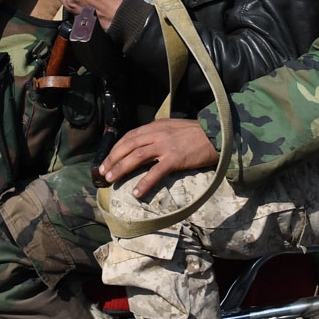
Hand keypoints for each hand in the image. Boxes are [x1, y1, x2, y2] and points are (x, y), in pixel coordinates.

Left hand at [99, 119, 218, 198]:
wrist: (215, 134)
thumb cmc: (195, 133)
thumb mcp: (172, 127)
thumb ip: (157, 134)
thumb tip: (142, 145)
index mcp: (155, 126)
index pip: (129, 136)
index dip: (116, 148)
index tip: (107, 159)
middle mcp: (157, 134)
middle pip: (128, 145)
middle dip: (113, 159)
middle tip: (103, 172)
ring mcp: (165, 146)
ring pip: (137, 157)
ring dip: (121, 168)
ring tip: (111, 179)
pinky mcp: (175, 159)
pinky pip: (156, 172)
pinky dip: (144, 183)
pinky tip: (136, 192)